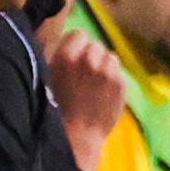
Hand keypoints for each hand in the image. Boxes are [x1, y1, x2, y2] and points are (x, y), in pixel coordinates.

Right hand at [45, 25, 128, 170]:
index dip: (76, 46)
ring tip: (95, 84)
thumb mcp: (48, 78)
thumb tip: (68, 42)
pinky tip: (103, 94)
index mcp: (66, 57)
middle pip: (95, 45)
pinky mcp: (121, 84)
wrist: (77, 136)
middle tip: (84, 74)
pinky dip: (113, 80)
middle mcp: (89, 60)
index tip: (74, 58)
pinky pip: (118, 73)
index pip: (79, 34)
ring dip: (104, 66)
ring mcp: (107, 72)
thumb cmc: (56, 109)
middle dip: (91, 56)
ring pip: (110, 57)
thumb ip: (59, 57)